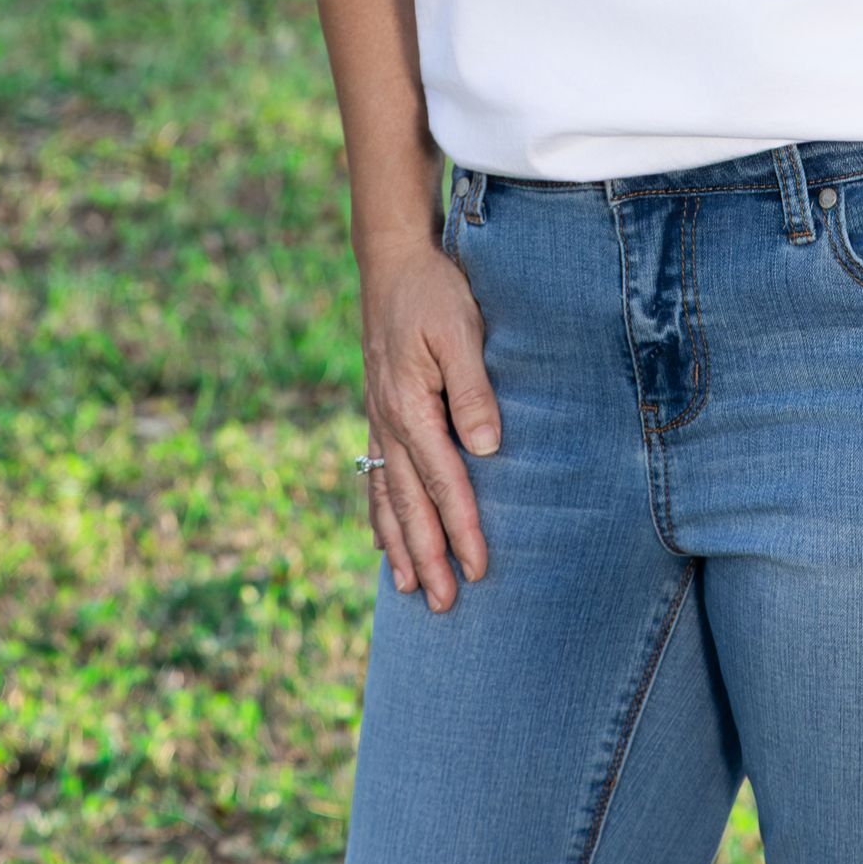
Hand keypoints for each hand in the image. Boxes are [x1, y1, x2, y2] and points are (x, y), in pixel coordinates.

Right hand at [357, 236, 501, 608]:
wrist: (392, 258)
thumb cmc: (434, 291)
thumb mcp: (460, 330)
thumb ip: (473, 389)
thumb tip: (486, 448)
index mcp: (410, 405)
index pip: (443, 480)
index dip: (462, 526)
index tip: (478, 568)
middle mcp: (389, 419)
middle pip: (411, 502)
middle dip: (429, 555)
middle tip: (447, 605)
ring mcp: (379, 417)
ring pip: (388, 495)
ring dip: (401, 544)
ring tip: (412, 589)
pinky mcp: (379, 410)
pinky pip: (376, 473)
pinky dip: (380, 512)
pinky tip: (385, 538)